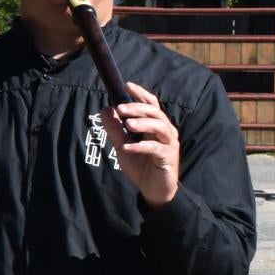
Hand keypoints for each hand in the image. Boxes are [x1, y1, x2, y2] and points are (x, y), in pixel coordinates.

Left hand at [103, 83, 180, 207]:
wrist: (153, 189)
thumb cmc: (140, 166)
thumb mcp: (122, 146)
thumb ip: (114, 129)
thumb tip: (105, 109)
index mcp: (154, 126)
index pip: (151, 104)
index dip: (141, 94)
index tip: (127, 85)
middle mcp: (165, 131)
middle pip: (155, 112)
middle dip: (138, 108)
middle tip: (120, 108)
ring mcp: (168, 144)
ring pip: (160, 126)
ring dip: (143, 123)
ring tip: (128, 124)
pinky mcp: (168, 158)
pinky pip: (155, 149)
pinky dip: (141, 146)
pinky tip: (126, 147)